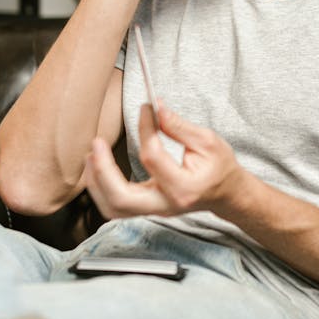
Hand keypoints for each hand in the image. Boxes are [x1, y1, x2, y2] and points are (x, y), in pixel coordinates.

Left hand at [83, 103, 246, 218]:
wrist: (226, 194)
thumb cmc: (219, 167)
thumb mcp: (208, 141)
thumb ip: (179, 126)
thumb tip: (156, 108)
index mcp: (183, 187)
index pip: (153, 157)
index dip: (145, 129)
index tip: (145, 109)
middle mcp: (165, 204)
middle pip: (121, 198)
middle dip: (103, 170)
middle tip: (97, 143)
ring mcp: (154, 210)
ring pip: (113, 207)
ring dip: (96, 182)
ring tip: (92, 155)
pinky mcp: (146, 208)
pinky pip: (115, 206)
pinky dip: (100, 189)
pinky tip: (97, 168)